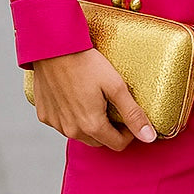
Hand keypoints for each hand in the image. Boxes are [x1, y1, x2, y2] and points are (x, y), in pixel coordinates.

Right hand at [30, 48, 157, 150]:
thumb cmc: (86, 63)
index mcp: (92, 126)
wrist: (54, 48)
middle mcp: (72, 131)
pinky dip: (71, 117)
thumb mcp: (116, 86)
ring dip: (90, 125)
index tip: (128, 115)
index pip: (118, 144)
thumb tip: (149, 137)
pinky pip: (63, 124)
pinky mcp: (44, 115)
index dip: (129, 133)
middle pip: (99, 142)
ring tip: (94, 100)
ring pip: (80, 134)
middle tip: (113, 106)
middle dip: (110, 130)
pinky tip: (74, 97)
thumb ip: (133, 114)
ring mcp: (56, 124)